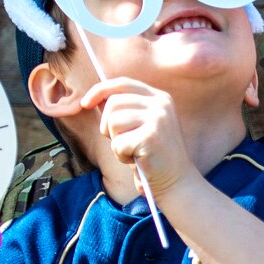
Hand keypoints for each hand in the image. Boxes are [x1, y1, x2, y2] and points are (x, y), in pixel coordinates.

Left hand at [79, 76, 197, 198]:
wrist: (178, 180)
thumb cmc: (154, 155)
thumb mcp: (141, 125)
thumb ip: (124, 109)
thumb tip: (95, 98)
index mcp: (160, 98)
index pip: (123, 83)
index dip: (100, 90)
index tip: (85, 103)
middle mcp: (161, 104)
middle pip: (113, 102)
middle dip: (107, 125)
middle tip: (122, 141)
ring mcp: (158, 119)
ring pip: (113, 121)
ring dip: (115, 141)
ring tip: (132, 151)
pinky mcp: (151, 137)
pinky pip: (118, 143)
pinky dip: (121, 156)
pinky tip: (137, 160)